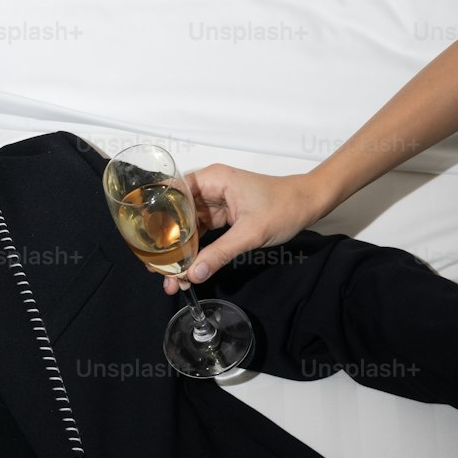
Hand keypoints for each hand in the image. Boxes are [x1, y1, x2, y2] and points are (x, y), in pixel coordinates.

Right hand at [161, 165, 325, 294]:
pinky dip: (194, 250)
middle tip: (158, 271)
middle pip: (177, 214)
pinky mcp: (222, 216)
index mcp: (211, 180)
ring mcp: (214, 203)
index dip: (157, 219)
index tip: (148, 244)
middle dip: (168, 243)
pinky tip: (187, 268)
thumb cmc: (284, 207)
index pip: (172, 194)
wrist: (309, 203)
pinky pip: (200, 233)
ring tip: (171, 277)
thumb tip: (193, 275)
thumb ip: (220, 253)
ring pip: (188, 227)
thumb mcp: (251, 233)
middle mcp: (208, 188)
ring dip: (180, 251)